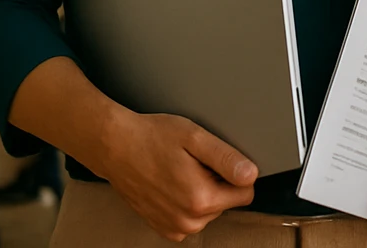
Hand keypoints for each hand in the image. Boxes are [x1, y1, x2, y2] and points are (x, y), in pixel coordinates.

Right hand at [94, 111, 257, 240]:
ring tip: (179, 170)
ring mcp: (175, 228)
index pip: (245, 192)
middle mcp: (188, 221)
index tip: (214, 160)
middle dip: (216, 181)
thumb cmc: (150, 138)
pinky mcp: (164, 229)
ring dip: (200, 191)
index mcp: (201, 199)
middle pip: (227, 202)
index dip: (234, 172)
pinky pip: (191, 217)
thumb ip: (226, 158)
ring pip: (209, 211)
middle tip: (192, 162)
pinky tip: (170, 183)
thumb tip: (251, 174)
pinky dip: (185, 202)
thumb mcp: (194, 137)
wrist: (114, 147)